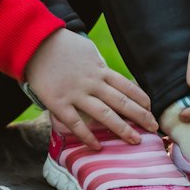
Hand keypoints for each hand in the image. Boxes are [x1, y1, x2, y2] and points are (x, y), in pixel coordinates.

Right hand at [24, 29, 156, 148]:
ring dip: (122, 129)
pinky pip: (76, 124)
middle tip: (154, 128)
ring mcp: (76, 94)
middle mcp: (92, 82)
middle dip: (140, 116)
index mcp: (99, 69)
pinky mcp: (59, 103)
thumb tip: (107, 72)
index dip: (141, 99)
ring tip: (135, 140)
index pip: (127, 86)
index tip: (151, 109)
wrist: (34, 43)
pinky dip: (88, 137)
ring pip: (105, 115)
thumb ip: (97, 64)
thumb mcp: (86, 50)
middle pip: (122, 102)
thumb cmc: (61, 45)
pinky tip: (97, 147)